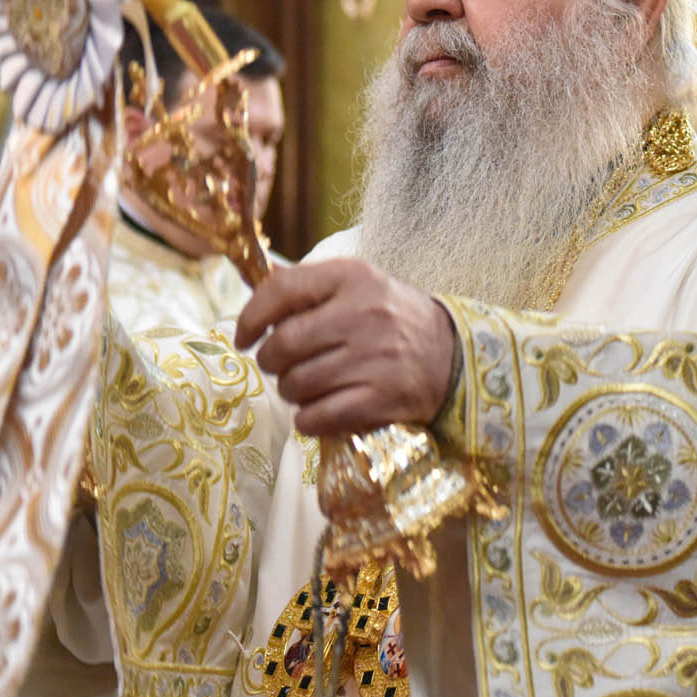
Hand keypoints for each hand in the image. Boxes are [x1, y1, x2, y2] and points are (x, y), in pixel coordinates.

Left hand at [235, 258, 455, 435]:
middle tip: (279, 365)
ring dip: (290, 391)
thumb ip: (307, 284)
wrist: (453, 355)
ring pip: (298, 384)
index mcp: (352, 277)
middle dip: (270, 361)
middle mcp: (363, 314)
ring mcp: (375, 358)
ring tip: (304, 386)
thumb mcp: (356, 284)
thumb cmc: (391, 317)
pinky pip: (320, 417)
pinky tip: (315, 412)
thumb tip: (256, 276)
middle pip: (284, 344)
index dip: (251, 316)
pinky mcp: (383, 398)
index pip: (282, 290)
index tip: (242, 337)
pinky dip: (307, 419)